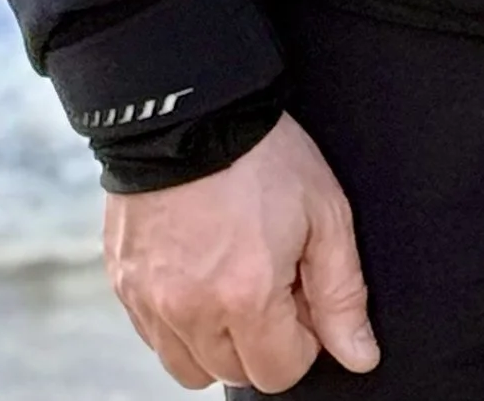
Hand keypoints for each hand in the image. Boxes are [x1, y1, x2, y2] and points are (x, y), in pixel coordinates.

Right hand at [105, 113, 378, 390]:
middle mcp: (190, 311)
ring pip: (190, 366)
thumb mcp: (325, 213)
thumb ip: (342, 294)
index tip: (304, 296)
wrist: (191, 110)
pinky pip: (155, 337)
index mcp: (245, 296)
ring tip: (235, 278)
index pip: (280, 373)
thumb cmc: (262, 155)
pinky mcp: (123, 286)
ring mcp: (150, 302)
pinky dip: (181, 321)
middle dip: (263, 339)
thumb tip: (360, 355)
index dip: (303, 340)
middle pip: (235, 372)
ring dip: (219, 340)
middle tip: (273, 277)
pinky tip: (201, 271)